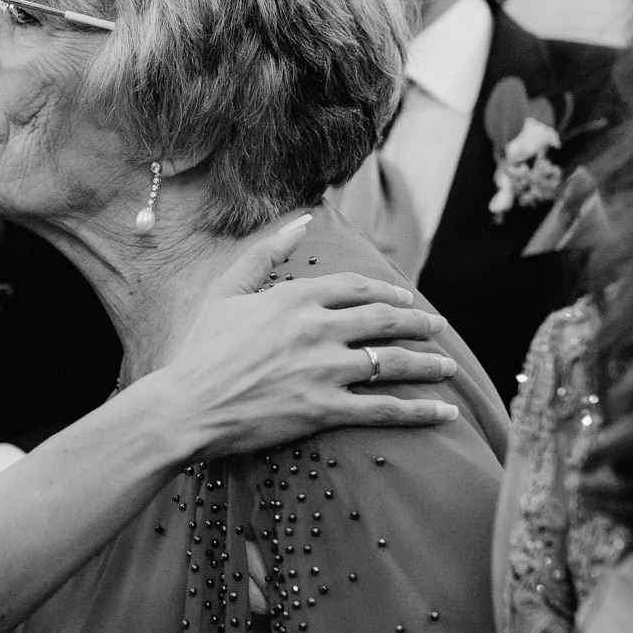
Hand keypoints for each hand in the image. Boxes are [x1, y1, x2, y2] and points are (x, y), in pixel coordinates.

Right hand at [144, 214, 459, 460]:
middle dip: (419, 325)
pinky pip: (383, 409)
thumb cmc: (200, 351)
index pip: (357, 288)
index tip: (407, 301)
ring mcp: (323, 369)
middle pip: (385, 322)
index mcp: (296, 298)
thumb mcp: (226, 292)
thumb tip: (300, 222)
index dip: (388, 294)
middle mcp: (317, 329)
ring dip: (428, 365)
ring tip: (448, 369)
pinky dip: (419, 411)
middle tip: (439, 329)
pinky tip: (444, 411)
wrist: (184, 407)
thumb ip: (265, 254)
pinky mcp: (323, 409)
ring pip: (392, 363)